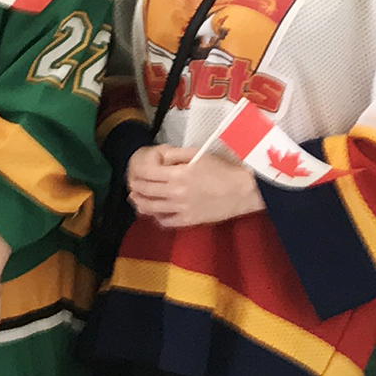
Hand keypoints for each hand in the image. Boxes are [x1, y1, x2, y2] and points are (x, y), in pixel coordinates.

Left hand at [131, 143, 264, 227]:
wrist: (243, 190)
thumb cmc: (223, 169)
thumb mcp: (198, 154)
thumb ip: (175, 155)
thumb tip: (158, 158)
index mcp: (177, 174)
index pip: (145, 173)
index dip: (136, 171)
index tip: (135, 169)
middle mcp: (175, 192)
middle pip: (144, 190)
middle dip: (134, 185)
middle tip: (132, 183)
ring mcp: (180, 209)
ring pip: (149, 208)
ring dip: (138, 202)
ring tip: (136, 197)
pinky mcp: (188, 220)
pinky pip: (164, 221)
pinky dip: (155, 216)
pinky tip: (154, 212)